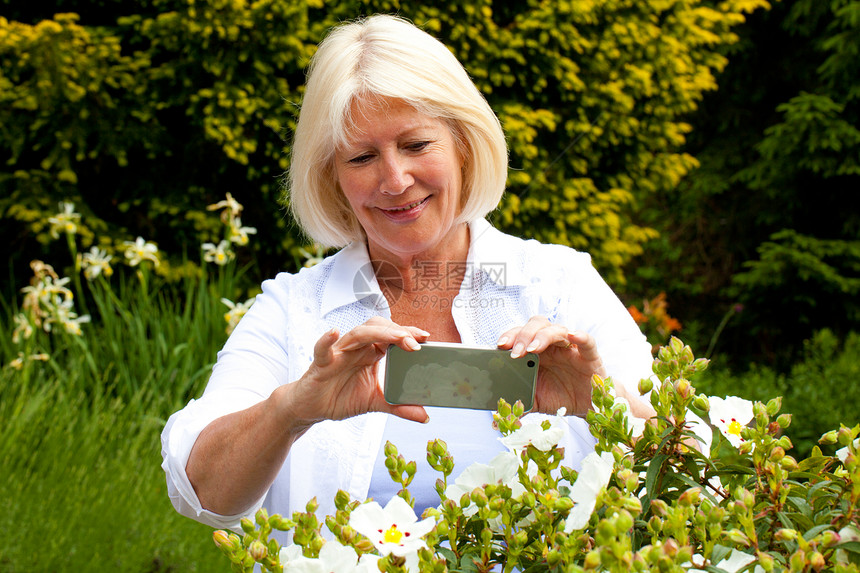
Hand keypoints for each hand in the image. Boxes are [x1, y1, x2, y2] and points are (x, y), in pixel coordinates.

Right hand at [288, 317, 429, 427]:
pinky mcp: (321, 364)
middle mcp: (357, 348)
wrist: (311, 409)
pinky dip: (327, 340)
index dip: (408, 334)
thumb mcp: (375, 402)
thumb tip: (425, 416)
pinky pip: (323, 349)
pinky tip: (334, 333)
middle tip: (416, 341)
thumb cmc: (341, 397)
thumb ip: (399, 407)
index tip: (427, 338)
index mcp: (371, 353)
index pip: (391, 336)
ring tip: (396, 337)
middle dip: (397, 331)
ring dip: (377, 333)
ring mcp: (339, 353)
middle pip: (378, 328)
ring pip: (357, 334)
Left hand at [496, 316, 606, 416]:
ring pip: (557, 330)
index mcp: (535, 352)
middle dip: (523, 336)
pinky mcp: (589, 356)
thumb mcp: (533, 400)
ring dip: (542, 336)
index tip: (500, 346)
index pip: (520, 334)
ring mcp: (570, 348)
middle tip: (515, 353)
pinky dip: (580, 336)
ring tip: (532, 349)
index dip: (510, 336)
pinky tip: (573, 336)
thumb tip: (498, 414)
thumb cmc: (558, 398)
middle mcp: (551, 346)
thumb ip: (517, 401)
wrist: (584, 409)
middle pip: (536, 326)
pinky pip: (587, 342)